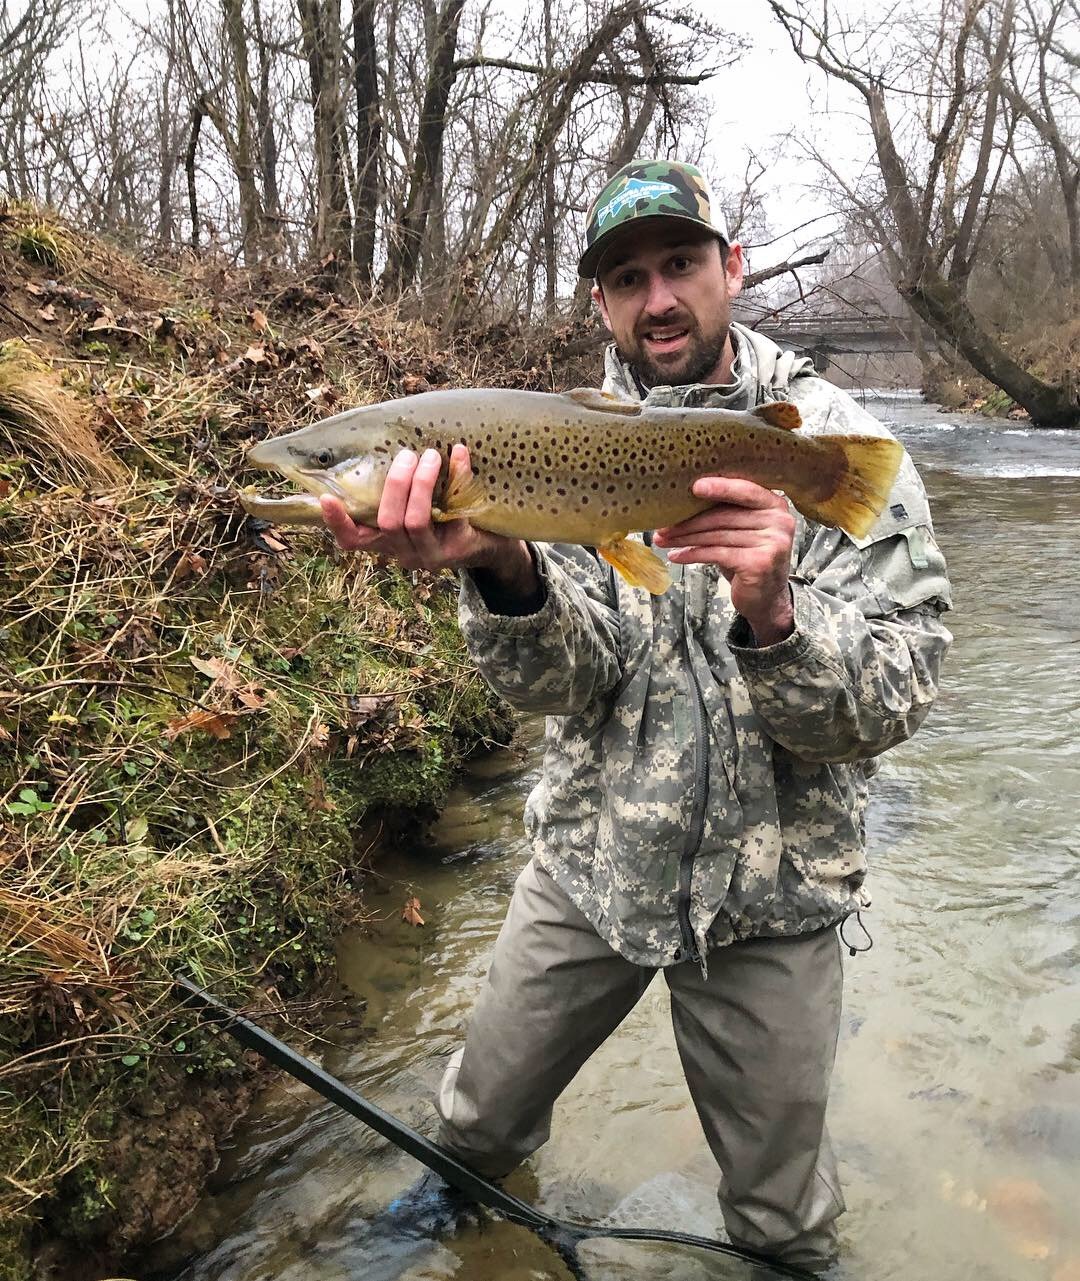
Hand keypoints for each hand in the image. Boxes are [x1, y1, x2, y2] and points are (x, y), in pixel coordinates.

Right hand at [319, 443, 535, 591]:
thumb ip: (399, 487)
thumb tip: (386, 442)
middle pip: (387, 523)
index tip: (326, 497)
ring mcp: (431, 555)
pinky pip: (454, 511)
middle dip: (395, 484)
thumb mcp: (418, 504)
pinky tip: (460, 454)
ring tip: (431, 455)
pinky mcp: (459, 549)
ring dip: (421, 483)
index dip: (337, 522)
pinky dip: (457, 476)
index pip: (352, 540)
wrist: (494, 542)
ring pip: (414, 521)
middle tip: (407, 455)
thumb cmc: (448, 515)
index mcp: (387, 541)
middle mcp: (404, 553)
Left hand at [653, 477, 795, 645]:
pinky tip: (677, 555)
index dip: (719, 487)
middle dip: (689, 521)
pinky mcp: (759, 564)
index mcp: (776, 505)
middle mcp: (779, 521)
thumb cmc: (748, 559)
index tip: (693, 486)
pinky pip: (716, 554)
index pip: (745, 490)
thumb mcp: (742, 531)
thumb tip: (683, 500)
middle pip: (724, 516)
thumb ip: (727, 513)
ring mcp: (772, 543)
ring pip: (717, 535)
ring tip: (664, 540)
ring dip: (686, 538)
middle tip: (664, 525)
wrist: (767, 598)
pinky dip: (692, 554)